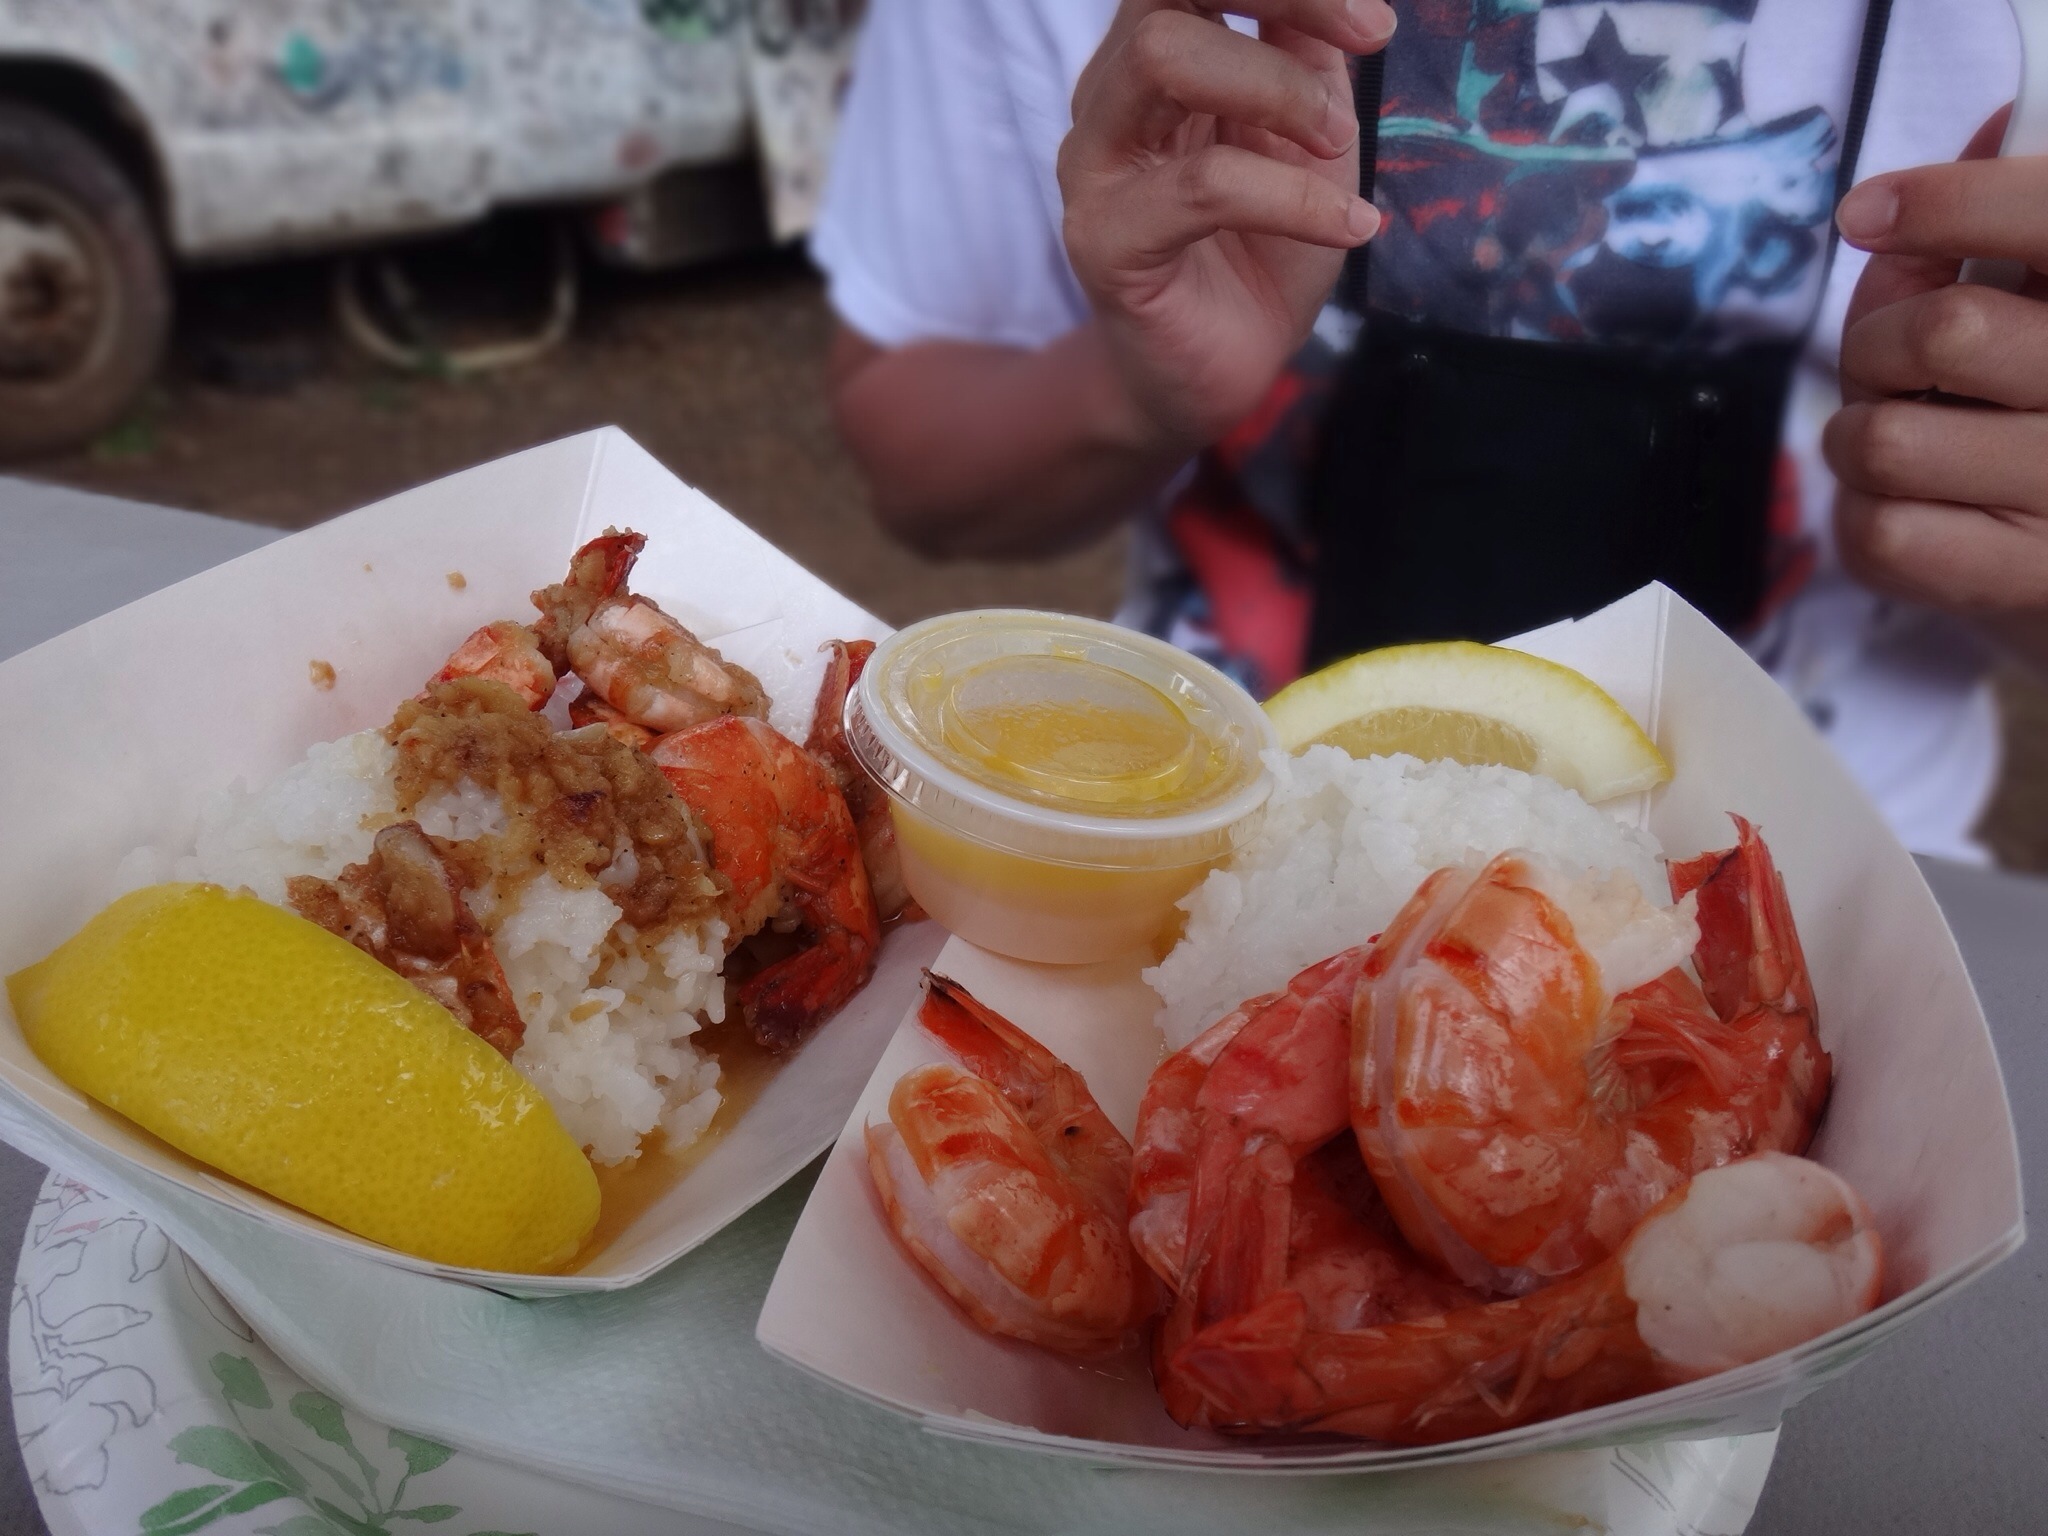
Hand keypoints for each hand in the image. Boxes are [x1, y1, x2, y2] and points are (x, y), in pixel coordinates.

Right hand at [1059, 0, 1393, 452]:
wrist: (1221, 370)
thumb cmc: (1262, 248)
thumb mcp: (1309, 133)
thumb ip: (1308, 52)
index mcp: (1153, 56)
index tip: (1375, 20)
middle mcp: (1109, 97)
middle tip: (1367, 44)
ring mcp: (1096, 167)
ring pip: (1164, 59)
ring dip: (1279, 90)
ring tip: (1337, 145)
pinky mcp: (1105, 241)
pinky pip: (1203, 187)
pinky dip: (1295, 197)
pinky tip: (1351, 225)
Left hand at [1825, 110, 2047, 628]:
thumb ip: (2012, 219)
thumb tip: (1973, 142)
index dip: (1949, 201)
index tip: (1868, 211)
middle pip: (1942, 332)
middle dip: (1876, 343)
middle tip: (1888, 366)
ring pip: (1884, 439)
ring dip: (1859, 434)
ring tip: (1901, 440)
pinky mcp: (2024, 580)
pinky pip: (1881, 531)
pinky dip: (1866, 514)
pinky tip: (1911, 506)